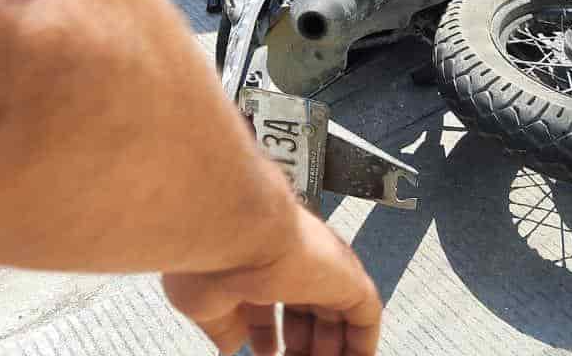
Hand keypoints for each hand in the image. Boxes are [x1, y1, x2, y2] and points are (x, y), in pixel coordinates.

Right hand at [164, 208, 380, 355]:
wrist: (239, 227)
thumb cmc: (215, 253)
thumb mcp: (206, 302)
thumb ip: (224, 326)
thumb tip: (229, 343)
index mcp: (262, 262)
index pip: (273, 303)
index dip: (269, 336)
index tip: (266, 355)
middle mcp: (297, 261)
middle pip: (309, 312)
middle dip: (300, 347)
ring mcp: (325, 270)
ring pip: (339, 319)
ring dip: (328, 352)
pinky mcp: (350, 281)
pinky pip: (365, 321)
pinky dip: (359, 348)